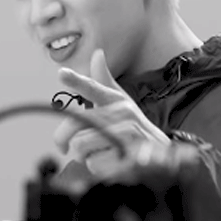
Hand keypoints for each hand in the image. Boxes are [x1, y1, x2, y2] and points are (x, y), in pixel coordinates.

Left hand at [53, 49, 171, 176]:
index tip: (61, 73)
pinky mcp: (128, 155)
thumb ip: (102, 81)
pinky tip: (109, 163)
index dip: (77, 80)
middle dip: (63, 138)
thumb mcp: (120, 102)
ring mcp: (127, 134)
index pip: (93, 87)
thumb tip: (97, 53)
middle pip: (76, 123)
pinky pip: (93, 163)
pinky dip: (96, 167)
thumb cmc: (132, 125)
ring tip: (98, 152)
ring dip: (84, 155)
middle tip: (63, 147)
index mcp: (115, 99)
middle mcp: (122, 113)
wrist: (159, 152)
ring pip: (81, 145)